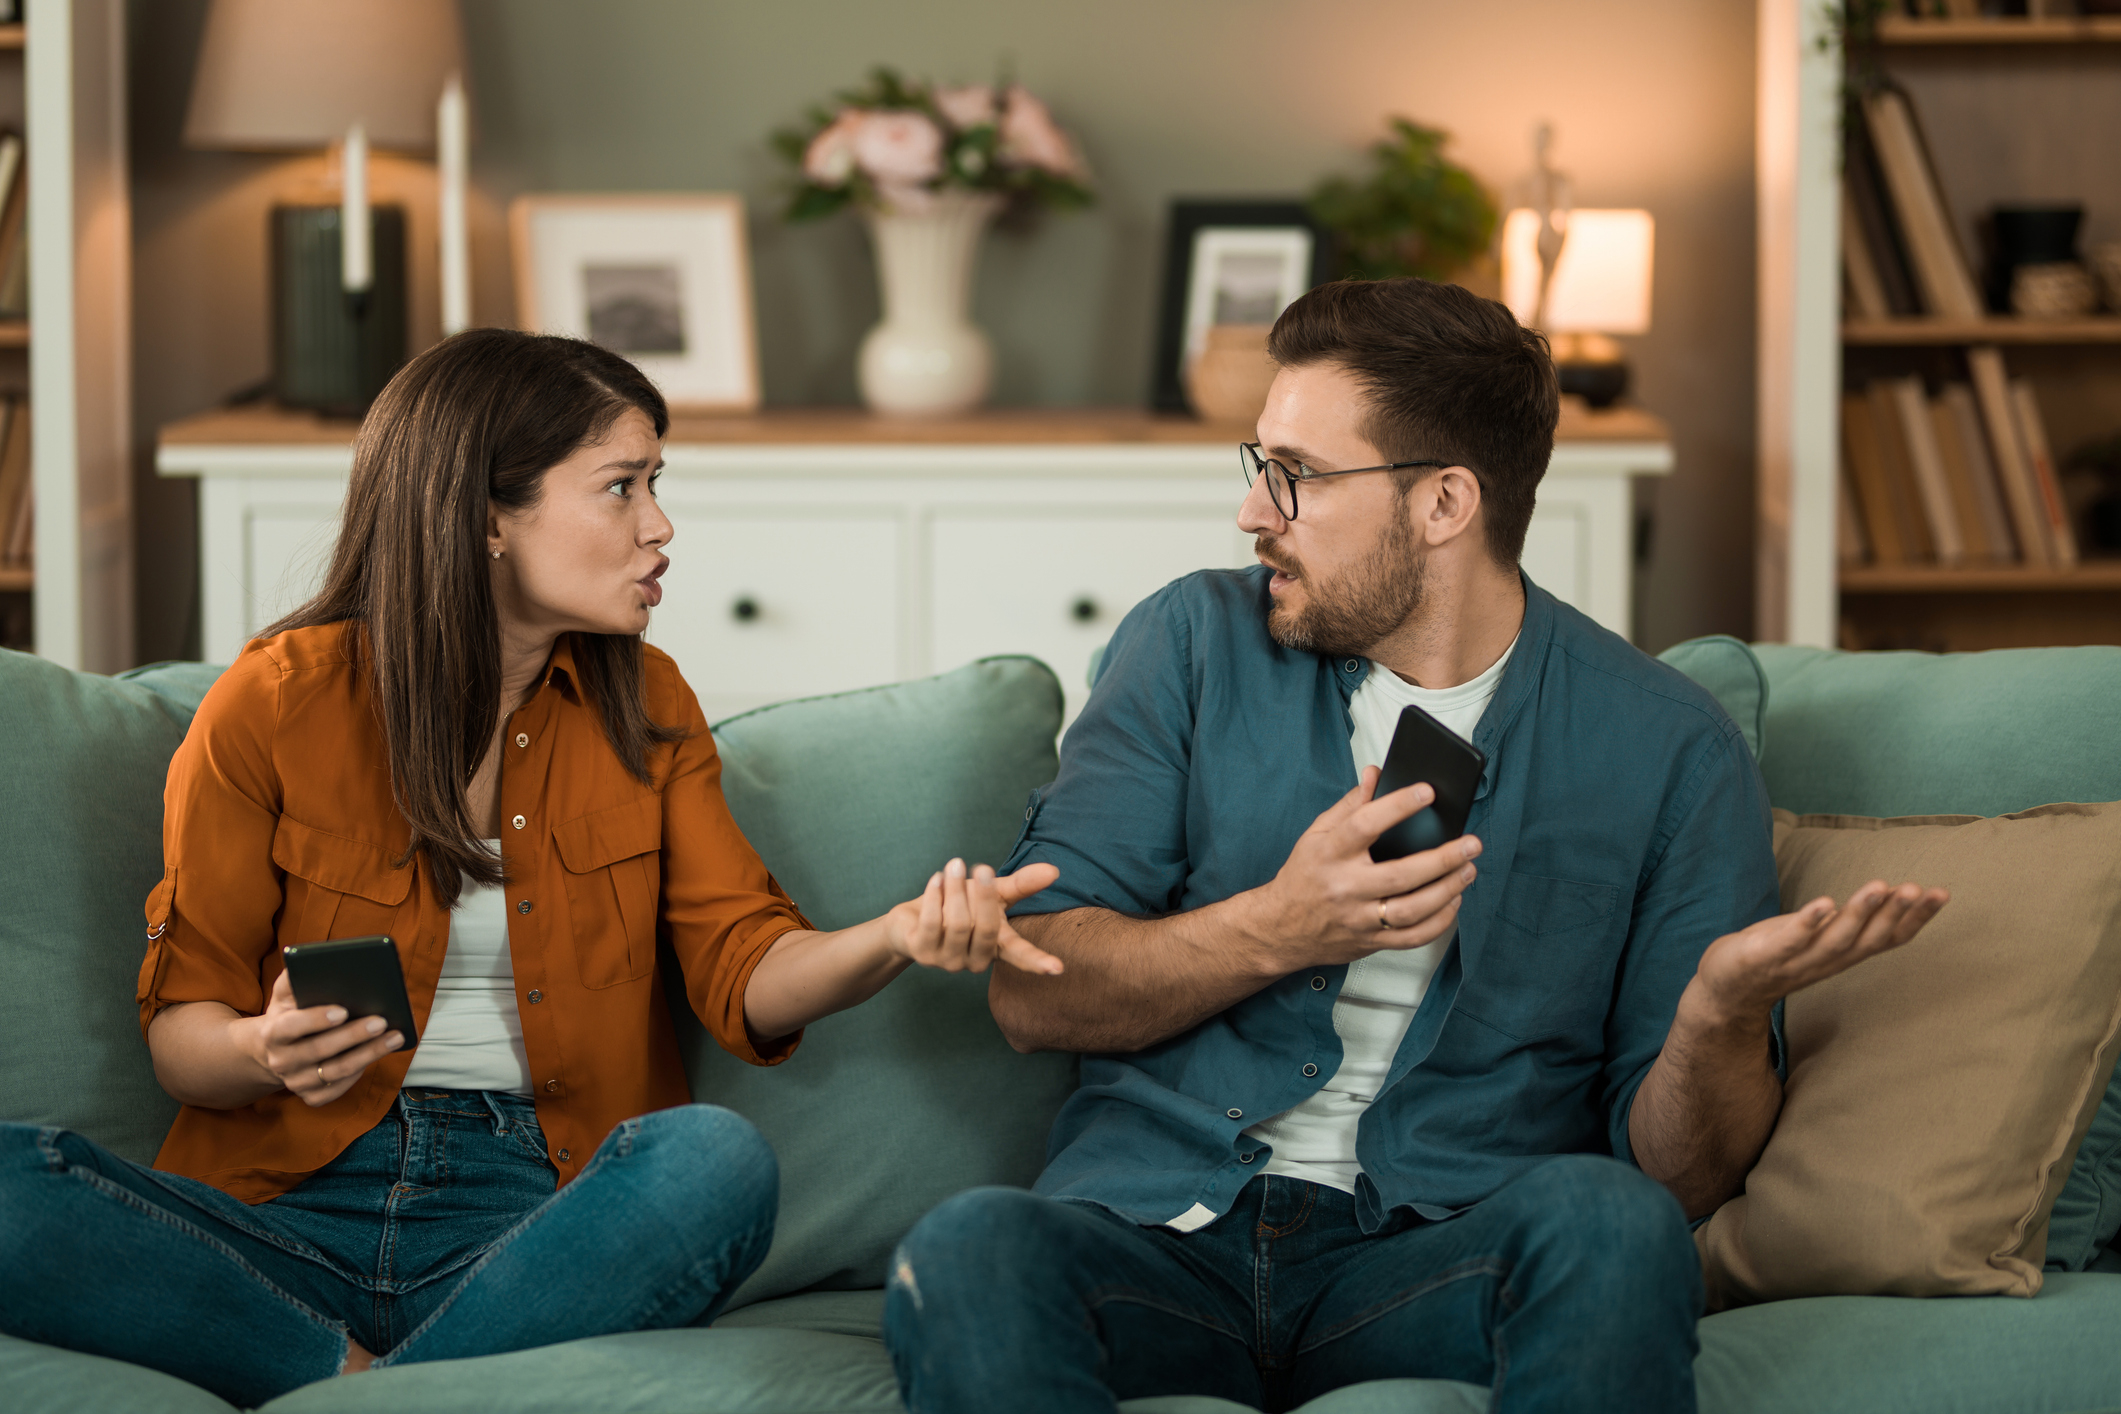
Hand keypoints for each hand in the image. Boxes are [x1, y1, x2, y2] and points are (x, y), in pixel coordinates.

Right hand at [233, 970, 404, 1106]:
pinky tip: (377, 1055)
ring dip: (368, 1054)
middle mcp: (281, 1061)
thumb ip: (295, 976)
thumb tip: (316, 959)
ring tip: (394, 1037)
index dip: (315, 1019)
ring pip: (335, 1071)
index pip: (290, 1027)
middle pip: (319, 1050)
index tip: (343, 1010)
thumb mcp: (285, 994)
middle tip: (381, 1020)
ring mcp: (295, 1082)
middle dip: (353, 1035)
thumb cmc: (289, 1013)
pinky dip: (360, 1073)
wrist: (275, 1049)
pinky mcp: (311, 1097)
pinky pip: (338, 1089)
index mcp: (272, 1033)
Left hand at [885, 858, 1064, 975]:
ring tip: (954, 866)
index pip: (1020, 956)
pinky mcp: (923, 954)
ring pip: (958, 923)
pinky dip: (935, 895)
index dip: (1038, 961)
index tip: (1057, 968)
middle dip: (984, 896)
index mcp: (997, 947)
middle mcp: (975, 960)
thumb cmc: (959, 907)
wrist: (911, 921)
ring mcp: (949, 960)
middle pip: (986, 929)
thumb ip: (1022, 885)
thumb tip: (1054, 871)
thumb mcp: (993, 894)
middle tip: (981, 867)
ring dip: (956, 889)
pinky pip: (933, 922)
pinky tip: (937, 879)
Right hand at [1247, 765, 1481, 969]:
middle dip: (1442, 859)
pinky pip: (1412, 938)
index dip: (1397, 806)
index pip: (1365, 825)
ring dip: (1447, 890)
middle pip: (1400, 875)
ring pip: (1412, 910)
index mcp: (1330, 854)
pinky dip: (1439, 922)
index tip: (1426, 792)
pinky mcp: (1370, 942)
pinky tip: (1453, 902)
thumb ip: (1350, 805)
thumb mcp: (1317, 834)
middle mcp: (1345, 887)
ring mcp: (1359, 919)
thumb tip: (1375, 775)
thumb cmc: (1303, 876)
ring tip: (1468, 870)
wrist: (1280, 928)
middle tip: (1470, 843)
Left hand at [1687, 879, 1949, 1026]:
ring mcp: (1797, 961)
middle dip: (1895, 913)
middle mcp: (1828, 960)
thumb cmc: (1781, 955)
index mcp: (1845, 953)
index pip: (1889, 937)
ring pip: (1835, 939)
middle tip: (1919, 888)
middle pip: (1869, 939)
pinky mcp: (1765, 956)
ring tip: (1879, 886)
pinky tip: (1823, 902)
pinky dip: (1807, 923)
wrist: (1727, 991)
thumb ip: (1856, 920)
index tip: (1942, 893)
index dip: (1917, 918)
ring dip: (1858, 913)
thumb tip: (1893, 894)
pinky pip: (1790, 941)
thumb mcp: (1825, 936)